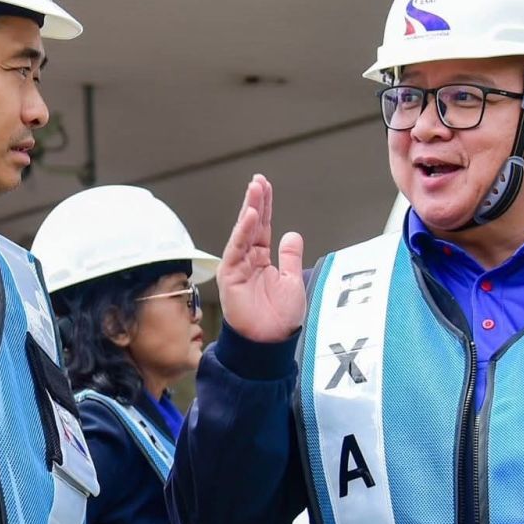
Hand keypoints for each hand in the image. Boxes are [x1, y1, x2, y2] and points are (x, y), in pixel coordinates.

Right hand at [216, 174, 305, 343]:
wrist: (269, 343)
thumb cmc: (280, 319)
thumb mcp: (292, 281)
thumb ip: (290, 257)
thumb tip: (291, 234)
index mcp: (262, 261)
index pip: (263, 228)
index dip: (265, 206)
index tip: (265, 186)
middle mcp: (247, 261)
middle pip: (251, 225)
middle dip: (255, 201)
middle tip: (258, 180)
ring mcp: (237, 267)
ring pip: (243, 233)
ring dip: (249, 210)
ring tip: (255, 190)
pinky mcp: (230, 276)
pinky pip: (236, 249)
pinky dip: (243, 232)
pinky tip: (251, 216)